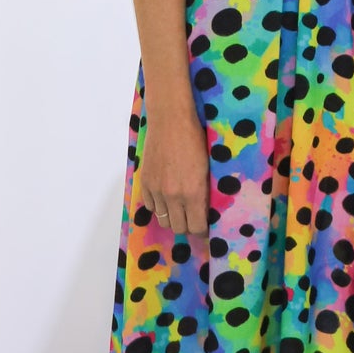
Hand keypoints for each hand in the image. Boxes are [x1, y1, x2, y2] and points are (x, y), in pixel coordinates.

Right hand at [139, 109, 209, 239]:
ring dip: (172, 218)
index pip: (196, 227)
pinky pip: (150, 206)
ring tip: (179, 209)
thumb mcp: (208, 168)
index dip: (202, 231)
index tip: (205, 227)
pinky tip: (166, 197)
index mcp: (194, 193)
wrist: (170, 121)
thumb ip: (204, 192)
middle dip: (187, 226)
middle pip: (178, 228)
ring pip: (162, 220)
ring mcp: (157, 190)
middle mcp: (174, 196)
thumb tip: (205, 210)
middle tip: (193, 218)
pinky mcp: (145, 182)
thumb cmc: (196, 140)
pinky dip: (159, 206)